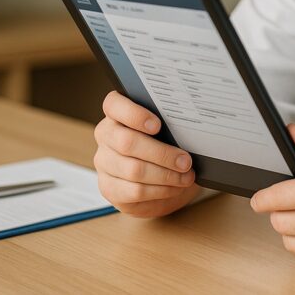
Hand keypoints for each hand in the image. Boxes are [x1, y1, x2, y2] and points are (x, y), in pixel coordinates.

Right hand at [93, 90, 200, 217]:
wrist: (160, 179)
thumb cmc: (165, 145)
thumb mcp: (168, 130)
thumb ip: (171, 124)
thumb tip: (190, 128)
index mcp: (117, 113)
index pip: (114, 104)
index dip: (134, 114)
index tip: (158, 125)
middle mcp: (106, 135)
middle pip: (127, 142)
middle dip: (162, 154)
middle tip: (185, 161)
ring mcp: (104, 162)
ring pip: (133, 170)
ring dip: (165, 175)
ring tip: (186, 177)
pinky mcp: (109, 187)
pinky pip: (135, 191)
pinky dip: (160, 190)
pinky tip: (174, 187)